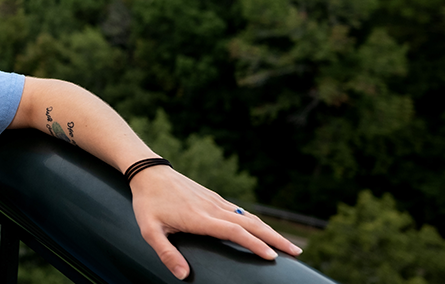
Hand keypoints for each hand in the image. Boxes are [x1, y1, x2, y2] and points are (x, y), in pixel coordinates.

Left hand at [129, 166, 301, 278]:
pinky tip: (263, 228)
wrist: (148, 172)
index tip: (272, 256)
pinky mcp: (213, 197)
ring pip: (248, 216)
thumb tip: (183, 275)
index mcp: (200, 218)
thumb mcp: (149, 230)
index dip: (254, 244)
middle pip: (250, 224)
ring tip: (288, 244)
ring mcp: (214, 201)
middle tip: (296, 252)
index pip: (234, 232)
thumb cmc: (148, 202)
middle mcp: (212, 208)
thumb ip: (166, 253)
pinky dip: (256, 221)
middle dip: (275, 238)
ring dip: (269, 230)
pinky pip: (240, 210)